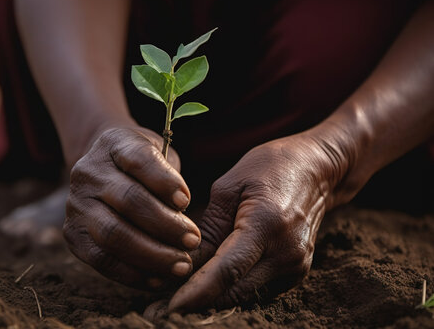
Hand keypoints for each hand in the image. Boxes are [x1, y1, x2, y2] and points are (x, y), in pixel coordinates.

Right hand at [63, 127, 200, 289]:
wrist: (103, 168)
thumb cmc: (142, 166)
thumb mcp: (159, 154)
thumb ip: (170, 178)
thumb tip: (182, 221)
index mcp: (114, 143)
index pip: (138, 160)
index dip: (163, 181)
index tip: (186, 200)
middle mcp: (89, 171)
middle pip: (127, 200)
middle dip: (165, 225)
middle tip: (193, 241)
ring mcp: (76, 203)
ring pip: (112, 234)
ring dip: (152, 254)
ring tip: (181, 264)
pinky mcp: (73, 234)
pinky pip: (101, 259)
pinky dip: (132, 273)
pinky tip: (158, 279)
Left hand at [169, 130, 354, 310]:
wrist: (318, 170)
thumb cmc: (270, 167)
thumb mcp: (230, 186)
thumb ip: (208, 227)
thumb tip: (185, 263)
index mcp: (266, 225)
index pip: (226, 271)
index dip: (195, 293)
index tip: (168, 308)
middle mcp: (286, 253)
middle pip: (233, 291)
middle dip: (195, 302)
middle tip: (156, 308)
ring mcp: (295, 266)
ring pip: (242, 296)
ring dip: (210, 300)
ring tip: (174, 297)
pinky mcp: (295, 272)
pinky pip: (255, 289)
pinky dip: (229, 290)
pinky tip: (207, 284)